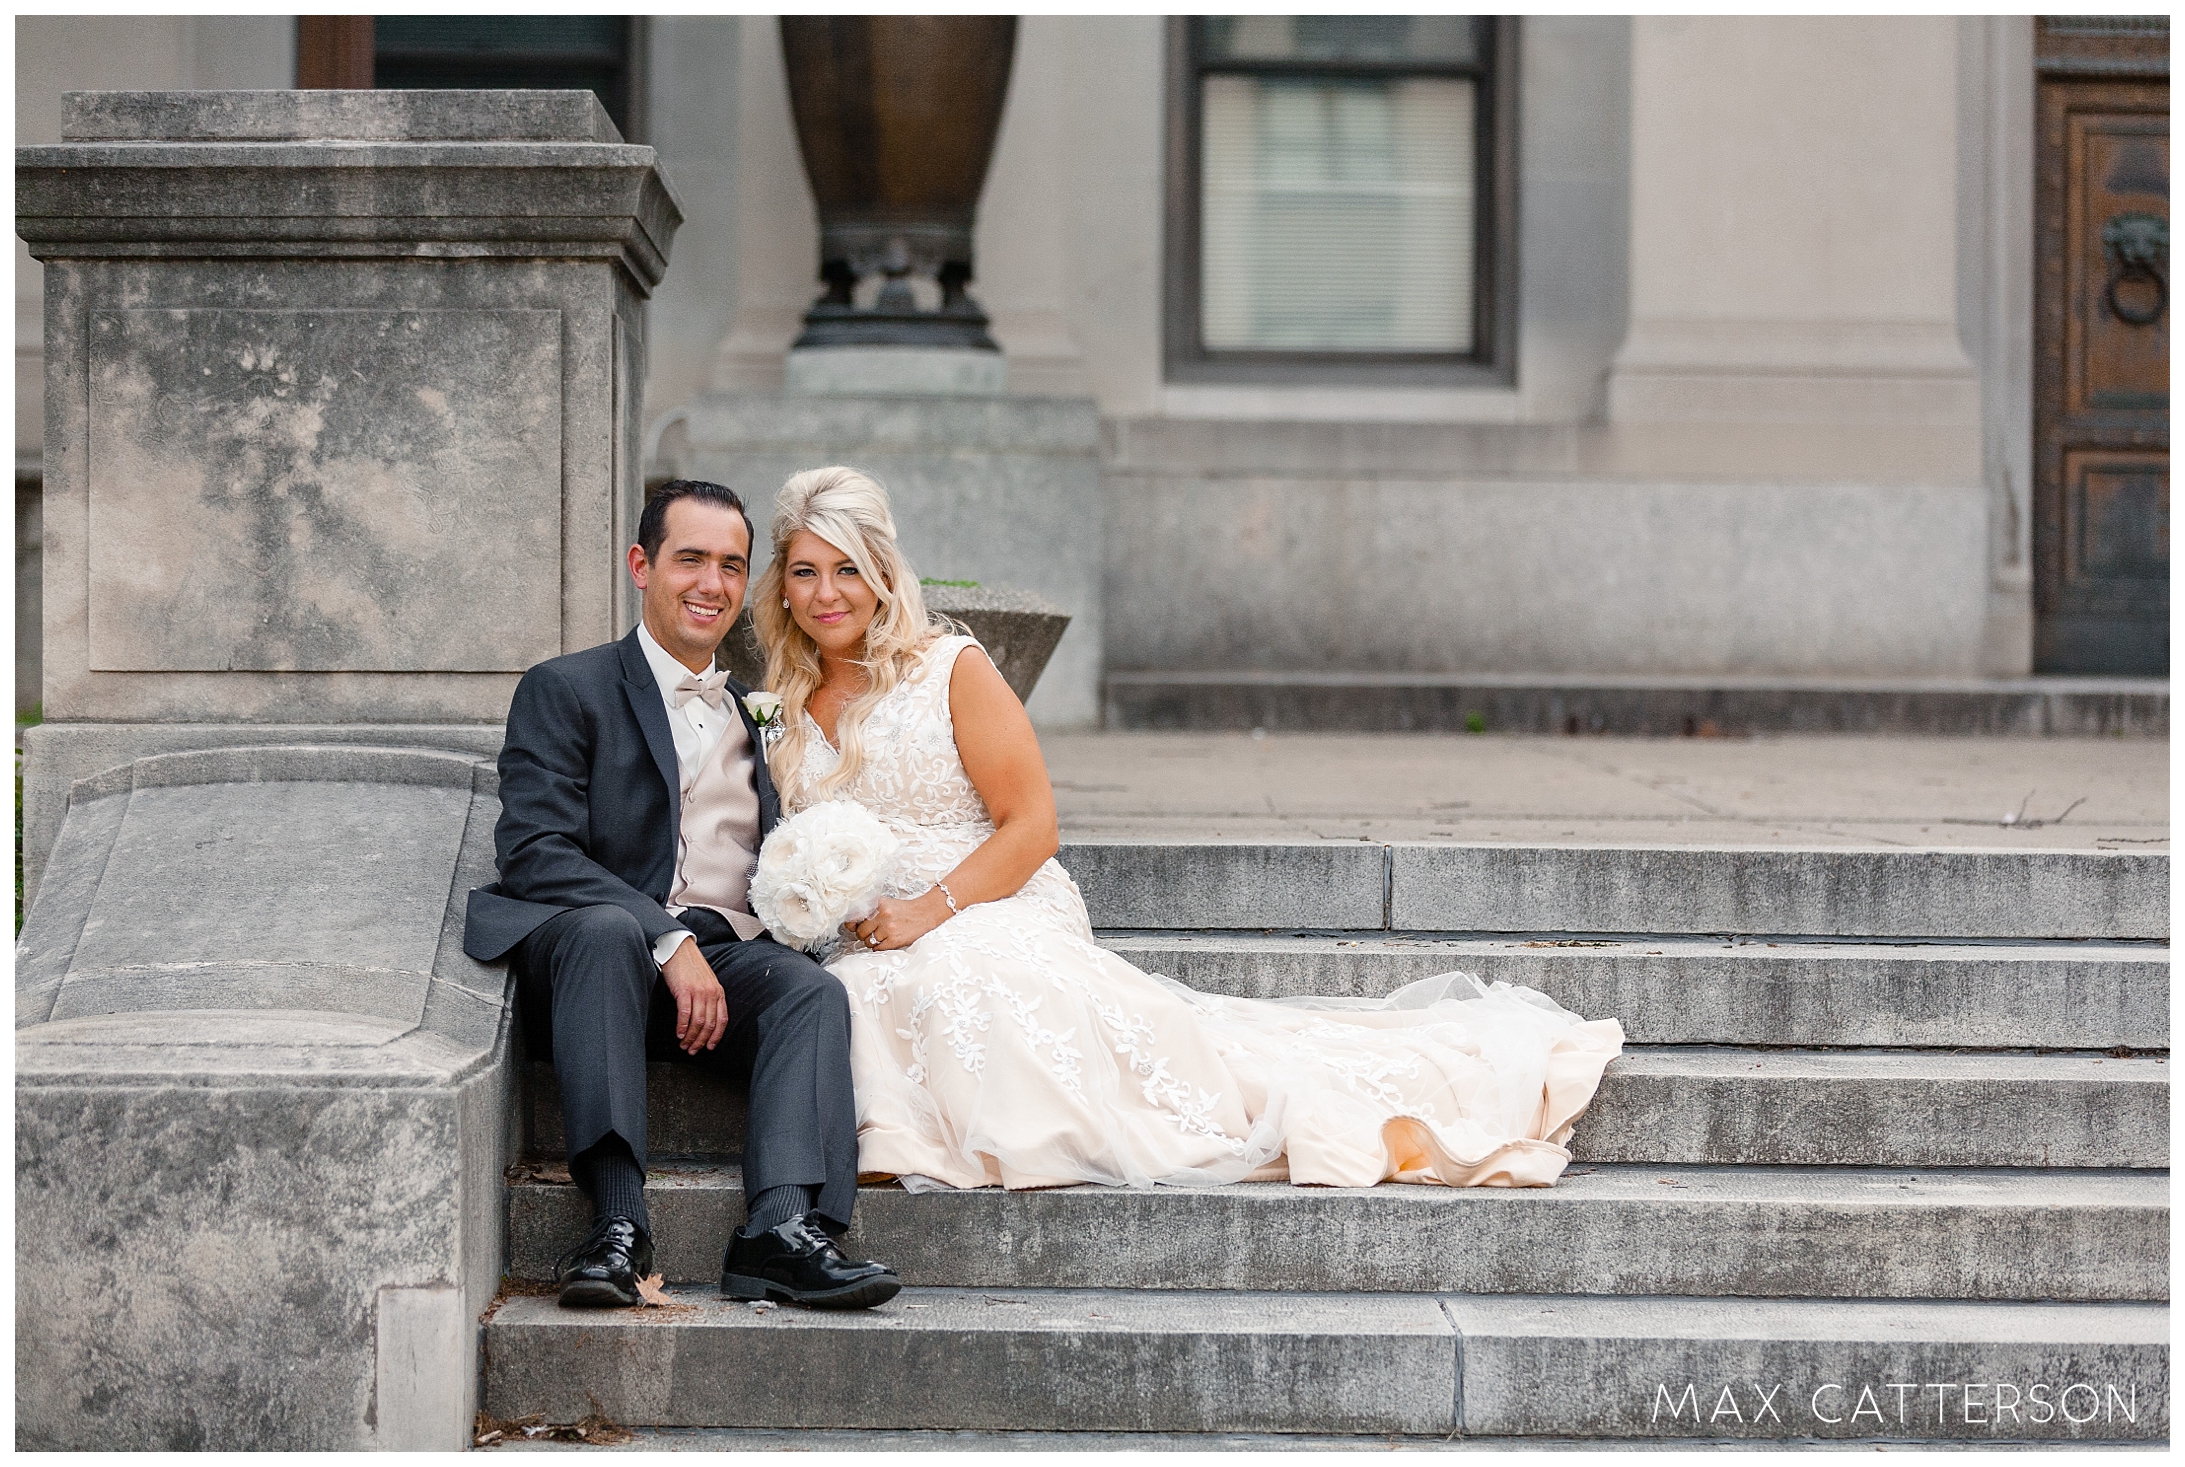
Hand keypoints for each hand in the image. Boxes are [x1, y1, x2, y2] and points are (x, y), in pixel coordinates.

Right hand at [660, 938, 728, 1053]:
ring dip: (690, 1037)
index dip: (716, 1036)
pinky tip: (678, 1033)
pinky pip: (685, 1014)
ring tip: (683, 1044)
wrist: (679, 949)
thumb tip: (705, 1019)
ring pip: (698, 1022)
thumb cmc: (690, 966)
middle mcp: (711, 993)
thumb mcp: (706, 982)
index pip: (722, 1020)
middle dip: (701, 1041)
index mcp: (718, 992)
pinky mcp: (684, 990)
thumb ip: (709, 998)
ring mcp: (698, 991)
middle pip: (709, 1024)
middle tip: (692, 1050)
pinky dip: (682, 1027)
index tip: (709, 1047)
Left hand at [848, 891, 949, 952]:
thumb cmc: (903, 910)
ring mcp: (889, 928)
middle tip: (872, 932)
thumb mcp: (886, 904)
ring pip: (868, 942)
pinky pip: (877, 948)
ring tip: (882, 936)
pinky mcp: (895, 940)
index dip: (853, 924)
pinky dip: (879, 947)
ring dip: (872, 941)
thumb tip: (850, 925)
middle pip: (860, 932)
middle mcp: (883, 915)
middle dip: (863, 934)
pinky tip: (886, 941)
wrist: (925, 914)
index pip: (856, 916)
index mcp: (879, 904)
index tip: (853, 926)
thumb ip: (869, 911)